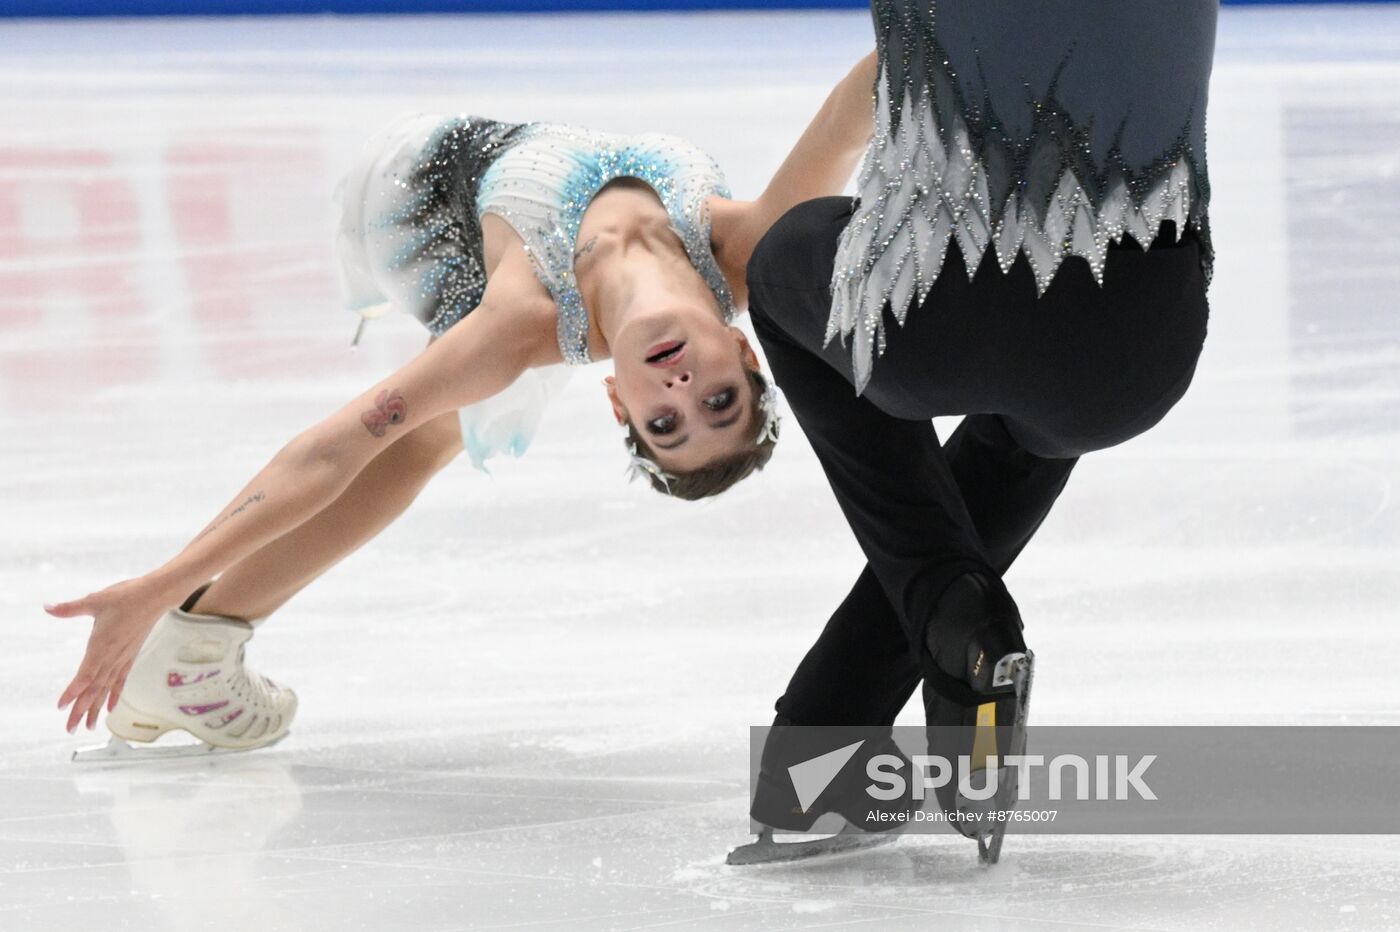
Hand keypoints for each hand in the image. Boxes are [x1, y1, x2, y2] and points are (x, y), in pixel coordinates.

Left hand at [46, 577, 174, 733]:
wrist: (156, 596)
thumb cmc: (127, 596)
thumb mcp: (95, 600)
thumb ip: (70, 607)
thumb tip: (48, 608)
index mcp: (102, 645)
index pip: (85, 675)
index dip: (74, 692)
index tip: (62, 706)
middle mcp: (112, 656)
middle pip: (95, 688)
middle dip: (82, 709)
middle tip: (71, 728)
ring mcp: (123, 658)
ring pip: (107, 688)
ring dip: (96, 708)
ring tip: (89, 726)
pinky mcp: (130, 656)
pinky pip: (121, 680)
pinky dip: (114, 695)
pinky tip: (110, 708)